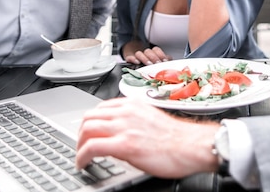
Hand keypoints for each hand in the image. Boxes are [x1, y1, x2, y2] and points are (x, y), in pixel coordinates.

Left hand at [75, 97, 218, 177]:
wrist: (190, 146)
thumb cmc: (177, 137)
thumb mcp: (151, 118)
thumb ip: (134, 119)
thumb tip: (121, 130)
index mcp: (132, 104)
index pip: (100, 108)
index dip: (91, 122)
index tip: (89, 133)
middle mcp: (126, 112)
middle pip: (89, 117)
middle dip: (80, 133)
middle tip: (81, 146)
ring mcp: (124, 127)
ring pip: (86, 129)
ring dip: (78, 145)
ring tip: (80, 157)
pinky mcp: (124, 145)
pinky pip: (92, 147)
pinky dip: (82, 156)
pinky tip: (83, 164)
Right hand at [122, 41, 171, 64]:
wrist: (133, 61)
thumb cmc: (148, 65)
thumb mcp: (157, 62)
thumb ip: (164, 61)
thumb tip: (170, 60)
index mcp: (152, 53)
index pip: (156, 49)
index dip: (161, 55)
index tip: (164, 61)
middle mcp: (144, 54)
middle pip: (148, 51)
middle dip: (154, 57)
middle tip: (157, 64)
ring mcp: (136, 57)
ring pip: (139, 53)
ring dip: (145, 58)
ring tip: (149, 64)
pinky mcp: (129, 60)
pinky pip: (129, 57)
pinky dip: (133, 59)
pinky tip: (137, 62)